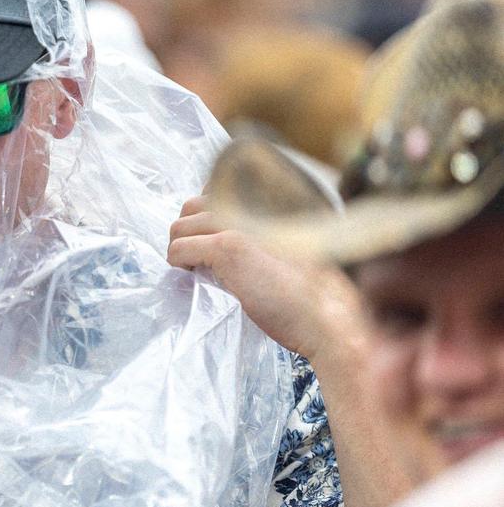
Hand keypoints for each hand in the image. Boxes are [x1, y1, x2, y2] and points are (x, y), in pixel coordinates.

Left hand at [167, 194, 366, 366]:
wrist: (327, 317)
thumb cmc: (312, 292)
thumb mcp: (288, 249)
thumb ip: (260, 232)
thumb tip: (218, 235)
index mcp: (269, 201)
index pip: (216, 189)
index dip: (206, 217)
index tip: (208, 241)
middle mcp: (253, 204)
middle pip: (192, 205)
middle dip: (188, 232)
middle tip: (197, 258)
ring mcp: (239, 224)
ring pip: (180, 227)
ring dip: (181, 247)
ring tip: (196, 269)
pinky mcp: (227, 247)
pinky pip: (179, 249)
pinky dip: (179, 263)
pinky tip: (194, 277)